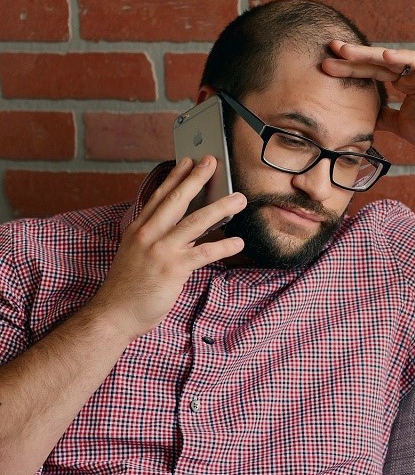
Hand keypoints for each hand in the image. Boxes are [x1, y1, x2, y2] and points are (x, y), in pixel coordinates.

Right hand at [89, 156, 246, 339]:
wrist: (115, 313)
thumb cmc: (128, 288)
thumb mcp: (138, 255)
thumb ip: (158, 240)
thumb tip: (186, 232)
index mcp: (138, 229)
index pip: (159, 197)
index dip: (174, 177)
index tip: (187, 161)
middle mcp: (148, 235)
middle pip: (176, 200)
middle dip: (196, 179)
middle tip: (212, 162)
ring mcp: (160, 250)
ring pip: (195, 222)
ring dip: (220, 208)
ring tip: (239, 199)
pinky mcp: (173, 269)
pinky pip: (204, 253)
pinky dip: (224, 246)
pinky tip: (239, 242)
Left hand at [321, 42, 414, 162]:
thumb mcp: (403, 126)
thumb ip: (386, 118)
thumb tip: (366, 118)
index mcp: (405, 83)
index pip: (373, 73)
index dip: (351, 69)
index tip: (327, 67)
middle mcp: (414, 74)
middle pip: (378, 62)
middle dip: (354, 56)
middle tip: (330, 49)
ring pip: (395, 59)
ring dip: (371, 54)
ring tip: (348, 51)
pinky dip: (404, 58)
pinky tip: (385, 56)